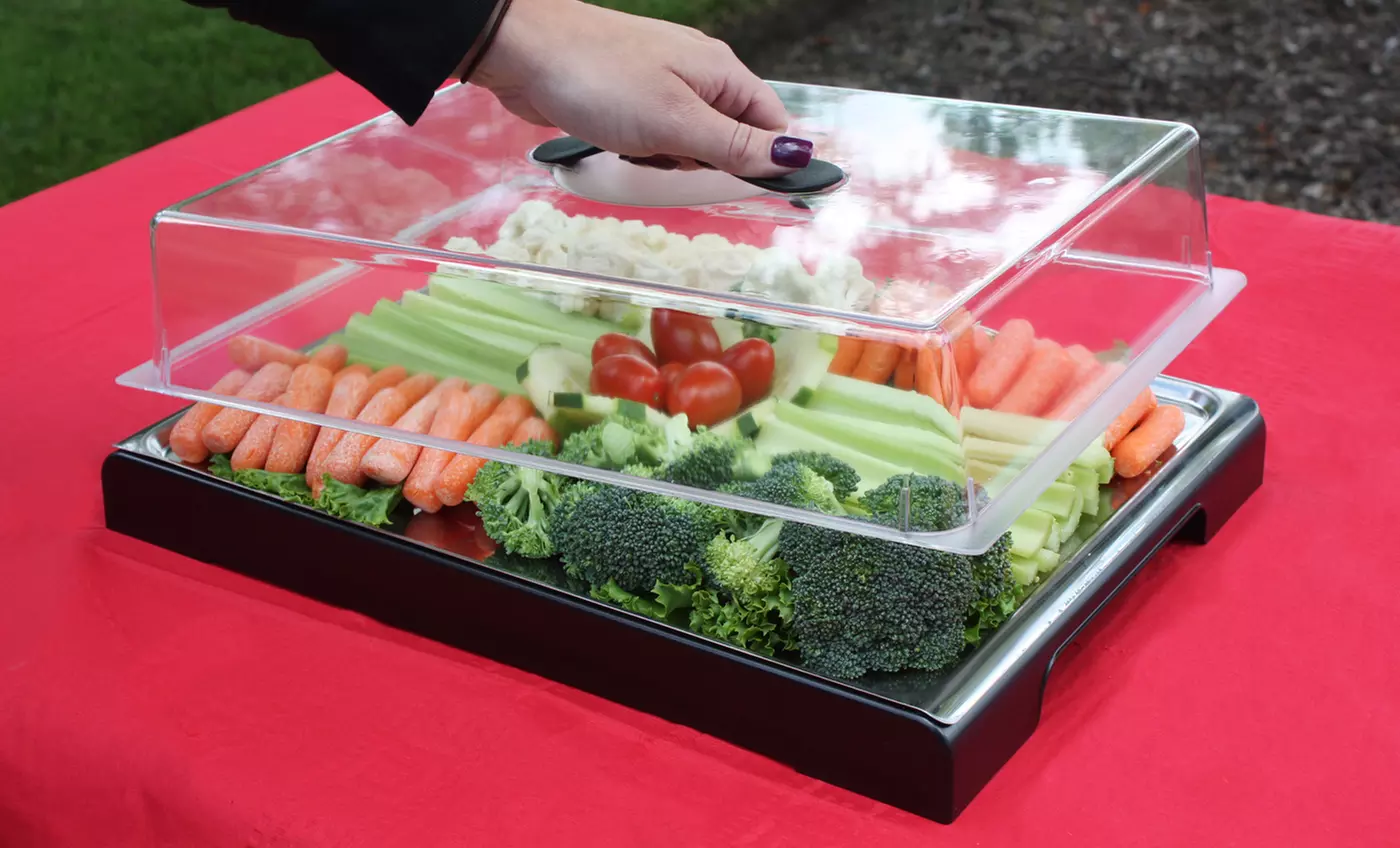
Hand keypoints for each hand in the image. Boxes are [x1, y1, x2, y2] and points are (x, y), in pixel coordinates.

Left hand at [468, 0, 813, 177]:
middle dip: (710, 165)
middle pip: (732, 138)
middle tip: (674, 165)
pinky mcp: (632, 101)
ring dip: (672, 163)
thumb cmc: (600, 79)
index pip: (771, 124)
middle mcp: (699, 76)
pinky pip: (657, 140)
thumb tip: (795, 156)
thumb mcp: (676, 123)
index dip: (771, 161)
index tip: (758, 195)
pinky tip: (622, 148)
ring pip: (692, 143)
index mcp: (721, 72)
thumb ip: (736, 145)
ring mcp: (663, 88)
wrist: (524, 53)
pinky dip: (645, 154)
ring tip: (640, 152)